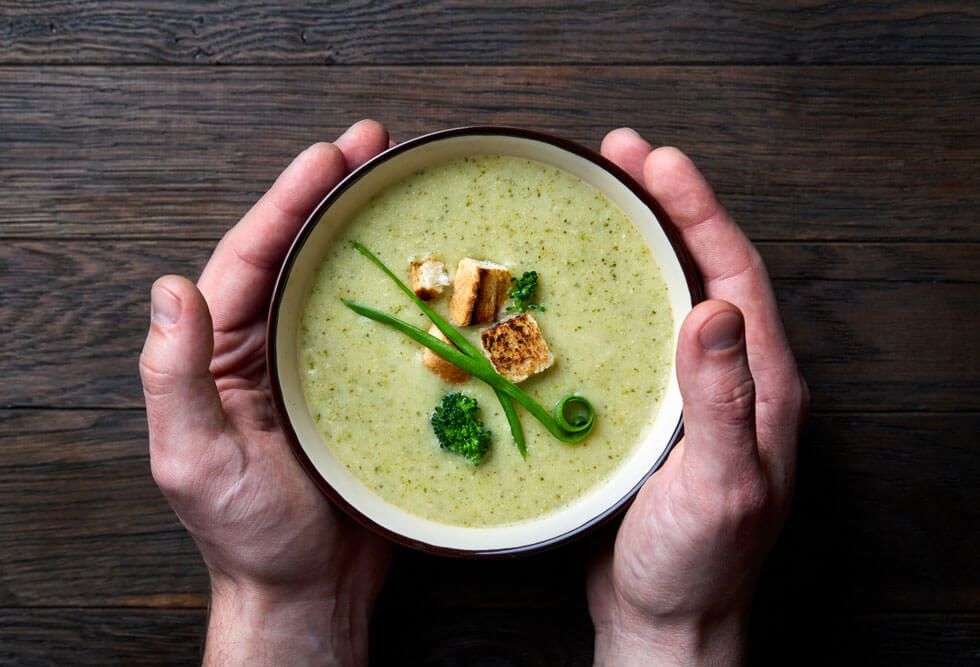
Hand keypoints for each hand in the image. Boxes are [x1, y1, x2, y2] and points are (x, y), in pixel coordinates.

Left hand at [139, 121, 392, 665]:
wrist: (310, 589)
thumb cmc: (251, 535)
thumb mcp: (195, 458)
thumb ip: (174, 376)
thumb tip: (169, 289)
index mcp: (221, 353)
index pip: (249, 257)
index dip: (287, 199)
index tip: (328, 153)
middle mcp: (265, 347)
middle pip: (296, 251)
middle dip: (331, 191)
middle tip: (375, 143)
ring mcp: (314, 366)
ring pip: (338, 280)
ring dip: (366, 227)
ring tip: (401, 181)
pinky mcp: (359, 389)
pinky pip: (377, 326)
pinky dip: (400, 289)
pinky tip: (430, 266)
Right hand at [587, 129, 808, 664]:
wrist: (667, 619)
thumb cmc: (697, 564)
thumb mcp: (721, 486)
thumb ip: (724, 401)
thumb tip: (716, 309)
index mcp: (764, 386)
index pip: (737, 276)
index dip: (699, 212)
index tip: (657, 161)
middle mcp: (734, 378)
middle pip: (703, 270)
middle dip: (667, 206)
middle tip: (618, 156)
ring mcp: (691, 393)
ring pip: (668, 297)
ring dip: (637, 243)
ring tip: (599, 198)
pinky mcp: (652, 411)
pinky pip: (636, 336)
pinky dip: (611, 296)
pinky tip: (578, 285)